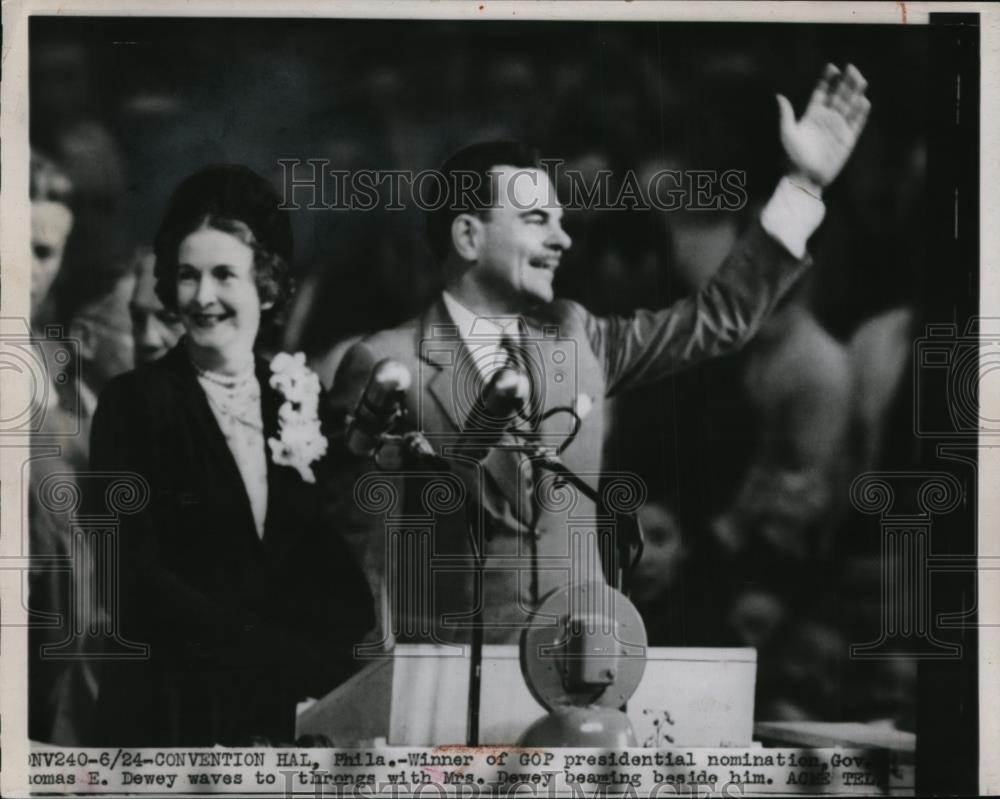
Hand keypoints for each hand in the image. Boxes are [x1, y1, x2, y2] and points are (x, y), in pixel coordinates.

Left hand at [776, 63, 870, 192]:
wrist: (805, 177)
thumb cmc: (793, 156)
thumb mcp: (787, 133)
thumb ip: (786, 114)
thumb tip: (779, 96)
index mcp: (812, 115)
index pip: (822, 92)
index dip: (827, 80)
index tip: (832, 67)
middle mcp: (827, 119)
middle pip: (838, 95)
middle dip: (845, 82)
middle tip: (851, 68)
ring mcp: (838, 128)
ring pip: (849, 105)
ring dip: (855, 92)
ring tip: (860, 79)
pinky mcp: (847, 139)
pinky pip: (856, 122)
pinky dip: (860, 112)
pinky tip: (863, 100)